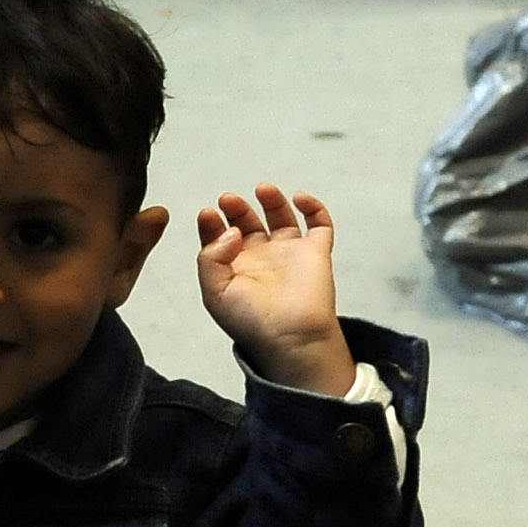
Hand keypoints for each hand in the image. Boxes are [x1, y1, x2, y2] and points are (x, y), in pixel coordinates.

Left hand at [195, 181, 354, 393]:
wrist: (290, 337)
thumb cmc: (252, 322)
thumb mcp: (214, 293)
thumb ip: (210, 258)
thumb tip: (231, 231)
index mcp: (235, 270)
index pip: (219, 239)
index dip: (212, 224)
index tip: (208, 214)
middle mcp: (262, 259)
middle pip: (247, 223)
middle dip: (237, 209)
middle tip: (228, 199)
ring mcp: (290, 254)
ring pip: (281, 217)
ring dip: (271, 200)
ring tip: (262, 189)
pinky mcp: (316, 252)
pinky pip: (319, 224)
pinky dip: (313, 207)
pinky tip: (299, 199)